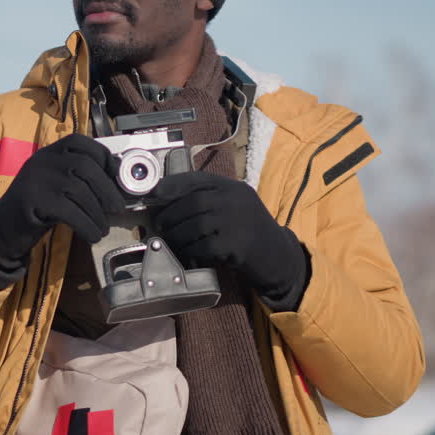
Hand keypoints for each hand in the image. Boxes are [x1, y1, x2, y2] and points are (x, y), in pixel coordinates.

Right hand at [0, 134, 124, 285]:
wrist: (3, 228)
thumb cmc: (37, 207)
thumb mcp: (56, 184)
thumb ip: (78, 177)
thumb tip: (115, 179)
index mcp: (49, 152)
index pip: (79, 143)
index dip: (102, 156)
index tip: (115, 175)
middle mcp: (42, 160)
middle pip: (84, 166)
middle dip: (106, 189)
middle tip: (117, 209)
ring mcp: (36, 179)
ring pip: (79, 191)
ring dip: (97, 213)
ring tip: (103, 228)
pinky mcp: (33, 200)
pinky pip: (70, 211)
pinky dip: (86, 225)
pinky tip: (92, 235)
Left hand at [151, 171, 308, 308]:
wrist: (278, 255)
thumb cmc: (249, 231)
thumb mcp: (236, 206)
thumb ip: (212, 200)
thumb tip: (171, 201)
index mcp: (233, 188)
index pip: (198, 179)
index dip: (173, 184)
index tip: (156, 192)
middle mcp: (236, 200)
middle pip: (193, 201)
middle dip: (171, 213)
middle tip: (161, 224)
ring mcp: (237, 221)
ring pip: (194, 224)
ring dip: (177, 234)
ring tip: (171, 239)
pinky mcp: (236, 245)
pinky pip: (203, 245)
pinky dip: (189, 249)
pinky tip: (187, 252)